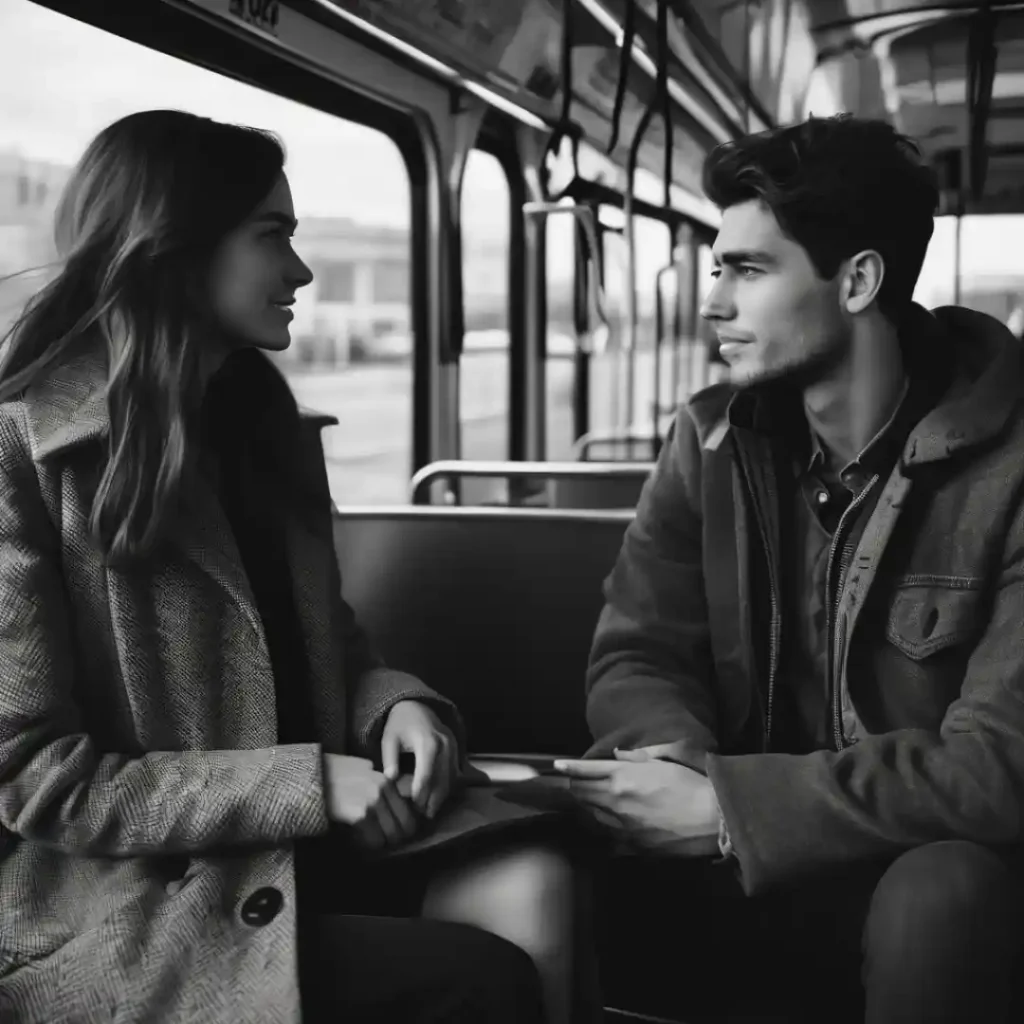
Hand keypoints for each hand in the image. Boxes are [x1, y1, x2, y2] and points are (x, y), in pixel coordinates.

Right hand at [321, 753, 418, 849]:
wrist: (312, 777)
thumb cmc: (335, 774)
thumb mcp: (363, 771)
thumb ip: (380, 784)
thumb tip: (397, 803)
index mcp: (387, 779)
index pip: (409, 810)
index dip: (405, 824)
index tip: (397, 831)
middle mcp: (384, 789)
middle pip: (405, 826)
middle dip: (396, 837)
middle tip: (384, 841)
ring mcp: (373, 801)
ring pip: (391, 835)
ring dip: (382, 842)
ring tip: (370, 840)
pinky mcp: (360, 814)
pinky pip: (374, 840)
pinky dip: (368, 844)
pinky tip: (358, 839)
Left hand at [380, 701, 459, 818]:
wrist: (416, 706)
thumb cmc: (400, 724)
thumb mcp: (389, 738)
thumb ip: (389, 758)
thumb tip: (390, 779)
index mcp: (428, 742)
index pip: (427, 774)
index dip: (421, 793)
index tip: (413, 807)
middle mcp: (445, 745)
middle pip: (442, 779)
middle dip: (433, 799)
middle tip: (422, 816)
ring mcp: (453, 747)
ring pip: (451, 778)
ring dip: (442, 796)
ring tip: (430, 812)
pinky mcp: (456, 750)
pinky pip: (454, 773)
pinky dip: (447, 787)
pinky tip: (437, 799)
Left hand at [553, 748, 720, 856]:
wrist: (712, 820)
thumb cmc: (690, 785)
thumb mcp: (663, 761)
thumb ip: (634, 758)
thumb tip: (616, 755)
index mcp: (622, 777)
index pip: (585, 771)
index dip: (569, 767)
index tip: (558, 766)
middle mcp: (616, 801)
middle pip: (582, 794)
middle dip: (577, 786)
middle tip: (577, 783)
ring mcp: (622, 827)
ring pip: (591, 816)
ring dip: (589, 807)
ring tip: (591, 802)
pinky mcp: (632, 846)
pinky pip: (608, 839)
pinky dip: (606, 831)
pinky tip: (610, 826)